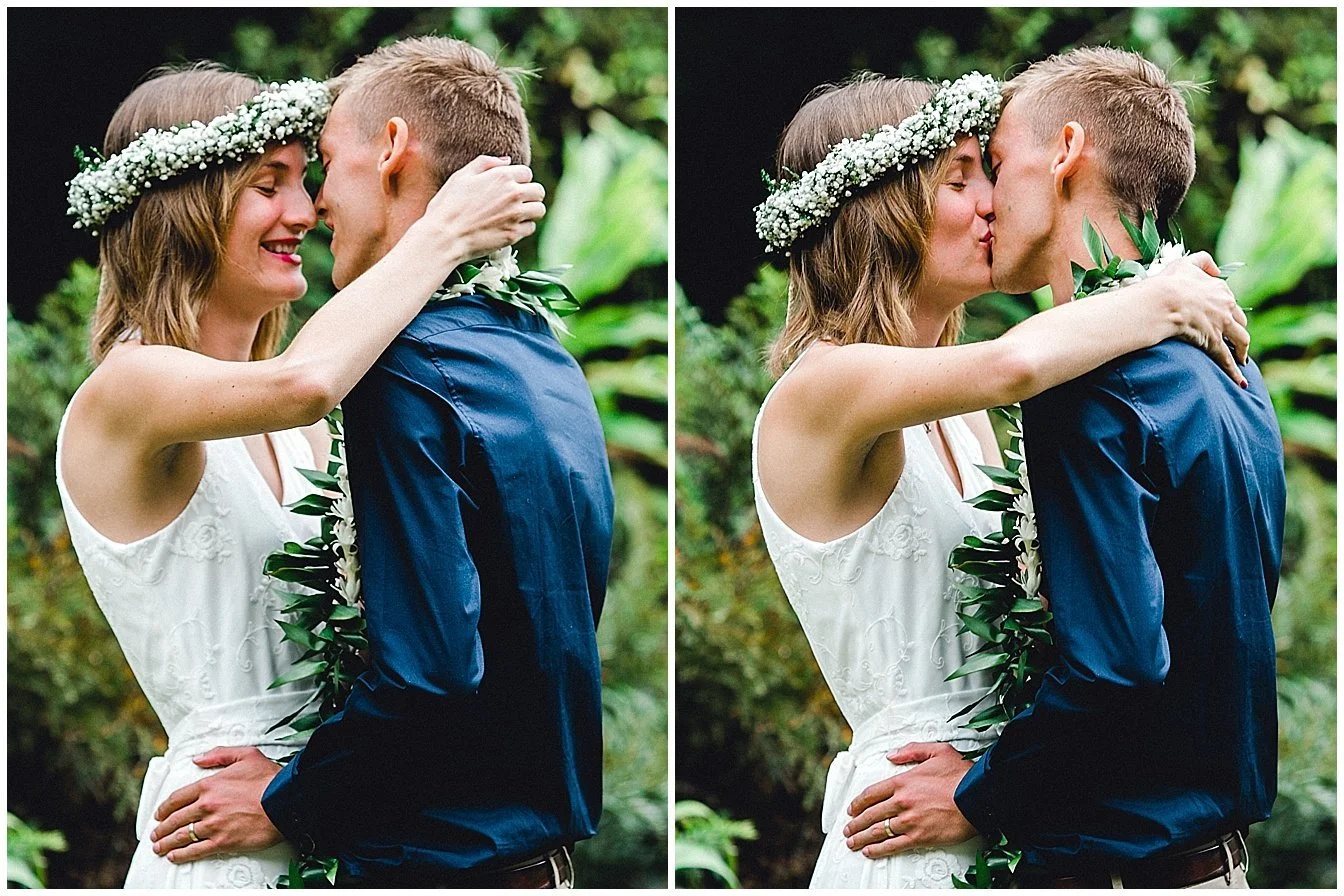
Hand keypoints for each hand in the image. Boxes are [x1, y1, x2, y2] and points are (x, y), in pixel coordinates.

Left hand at [149, 746, 283, 862]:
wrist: (287, 801)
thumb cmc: (270, 779)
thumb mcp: (246, 755)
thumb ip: (219, 755)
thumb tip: (198, 758)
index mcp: (209, 785)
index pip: (177, 798)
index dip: (164, 807)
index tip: (159, 814)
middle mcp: (207, 806)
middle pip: (175, 819)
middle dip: (162, 828)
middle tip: (156, 834)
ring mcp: (213, 825)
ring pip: (182, 836)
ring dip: (167, 843)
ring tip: (159, 847)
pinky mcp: (223, 842)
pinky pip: (195, 851)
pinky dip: (182, 855)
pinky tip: (175, 856)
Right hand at [421, 155, 545, 263]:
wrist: (444, 236)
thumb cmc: (448, 205)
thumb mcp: (461, 176)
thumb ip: (485, 163)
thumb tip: (507, 161)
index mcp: (501, 177)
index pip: (526, 173)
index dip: (518, 179)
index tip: (510, 186)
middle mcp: (513, 194)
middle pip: (538, 191)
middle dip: (530, 194)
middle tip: (518, 200)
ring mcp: (515, 215)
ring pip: (539, 210)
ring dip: (530, 211)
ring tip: (517, 214)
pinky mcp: (514, 234)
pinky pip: (530, 228)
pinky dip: (523, 227)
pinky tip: (510, 226)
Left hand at [840, 742, 976, 858]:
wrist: (980, 797)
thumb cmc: (962, 775)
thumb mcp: (936, 751)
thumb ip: (911, 751)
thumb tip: (891, 754)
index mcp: (903, 781)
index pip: (871, 793)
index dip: (857, 802)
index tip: (851, 809)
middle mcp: (902, 802)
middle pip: (871, 814)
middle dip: (855, 823)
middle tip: (847, 829)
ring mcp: (909, 821)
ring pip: (878, 831)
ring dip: (861, 837)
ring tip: (852, 842)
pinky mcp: (920, 837)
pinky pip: (893, 845)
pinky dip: (879, 850)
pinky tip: (870, 851)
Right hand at [1154, 253, 1250, 386]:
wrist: (1162, 301)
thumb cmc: (1168, 283)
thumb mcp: (1185, 263)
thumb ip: (1202, 261)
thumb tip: (1216, 269)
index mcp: (1220, 289)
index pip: (1230, 302)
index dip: (1228, 311)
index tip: (1225, 319)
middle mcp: (1226, 306)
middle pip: (1239, 321)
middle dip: (1237, 330)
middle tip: (1235, 341)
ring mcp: (1221, 325)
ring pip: (1241, 340)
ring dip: (1242, 351)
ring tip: (1242, 360)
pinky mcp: (1214, 341)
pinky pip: (1227, 359)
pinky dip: (1234, 371)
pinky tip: (1240, 382)